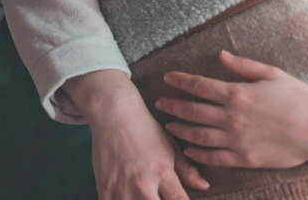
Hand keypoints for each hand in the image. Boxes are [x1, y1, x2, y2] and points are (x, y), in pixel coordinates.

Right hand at [64, 70, 208, 199]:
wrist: (115, 116)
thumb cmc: (146, 130)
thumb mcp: (171, 146)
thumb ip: (188, 170)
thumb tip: (204, 186)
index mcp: (163, 173)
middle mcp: (142, 184)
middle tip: (162, 197)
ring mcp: (120, 190)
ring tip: (148, 195)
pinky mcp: (103, 191)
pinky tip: (132, 195)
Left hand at [157, 52, 307, 181]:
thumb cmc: (298, 97)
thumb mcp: (271, 73)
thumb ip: (243, 65)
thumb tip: (221, 55)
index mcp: (237, 92)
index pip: (199, 86)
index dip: (180, 81)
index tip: (167, 78)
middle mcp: (231, 117)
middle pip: (192, 111)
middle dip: (172, 106)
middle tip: (159, 103)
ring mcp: (235, 140)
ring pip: (198, 136)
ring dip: (179, 130)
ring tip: (168, 126)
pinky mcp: (243, 158)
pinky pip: (213, 157)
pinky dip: (197, 153)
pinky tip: (188, 149)